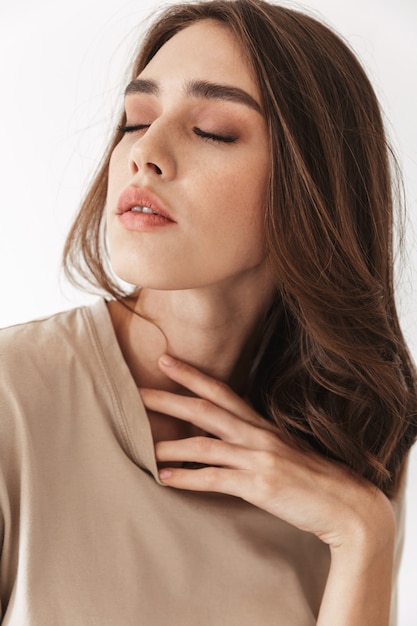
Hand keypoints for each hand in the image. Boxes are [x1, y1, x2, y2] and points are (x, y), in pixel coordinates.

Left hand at [139, 354, 394, 553]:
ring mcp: (258, 458)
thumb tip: (225, 442)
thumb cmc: (314, 479)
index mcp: (262, 424)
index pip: (221, 391)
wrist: (347, 505)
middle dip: (170, 398)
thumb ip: (255, 442)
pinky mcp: (259, 484)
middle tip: (139, 391)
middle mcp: (258, 435)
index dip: (192, 375)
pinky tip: (165, 480)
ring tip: (144, 446)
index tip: (166, 361)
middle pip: (205, 409)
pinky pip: (214, 478)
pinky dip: (187, 478)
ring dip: (170, 445)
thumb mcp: (284, 450)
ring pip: (204, 444)